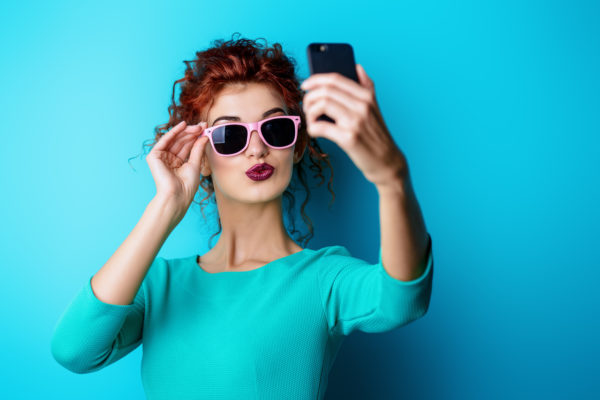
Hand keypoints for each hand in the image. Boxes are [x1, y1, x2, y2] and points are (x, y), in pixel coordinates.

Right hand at [146, 120, 209, 209]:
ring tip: (197, 127)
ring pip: (174, 140)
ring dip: (185, 132)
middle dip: (192, 133)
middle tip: (203, 126)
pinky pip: (164, 141)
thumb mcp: (195, 164)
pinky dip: (174, 132)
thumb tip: (204, 136)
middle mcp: (169, 159)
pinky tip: (182, 126)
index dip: (195, 137)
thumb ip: (198, 149)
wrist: (177, 195)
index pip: (187, 146)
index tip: (205, 129)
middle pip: (181, 142)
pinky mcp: (154, 157)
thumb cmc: (187, 186)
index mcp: (178, 163)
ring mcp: (161, 158)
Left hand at [301, 64, 408, 187]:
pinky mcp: (349, 139)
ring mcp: (356, 122)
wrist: (387, 161)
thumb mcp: (375, 107)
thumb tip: (357, 66)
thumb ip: (367, 86)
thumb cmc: (376, 135)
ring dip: (310, 112)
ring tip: (311, 119)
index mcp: (366, 96)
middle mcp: (362, 106)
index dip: (316, 79)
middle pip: (326, 91)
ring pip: (322, 105)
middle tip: (306, 106)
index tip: (305, 85)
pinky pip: (321, 127)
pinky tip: (315, 131)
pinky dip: (312, 128)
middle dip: (309, 97)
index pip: (336, 79)